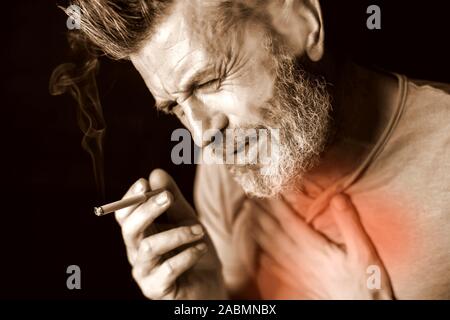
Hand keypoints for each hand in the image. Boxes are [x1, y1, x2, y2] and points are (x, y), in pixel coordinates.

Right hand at [115, 169, 226, 299]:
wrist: (210, 283)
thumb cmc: (194, 249)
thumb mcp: (187, 219)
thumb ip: (173, 199)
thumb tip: (155, 173)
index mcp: (141, 234)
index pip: (124, 215)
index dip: (130, 198)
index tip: (143, 182)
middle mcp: (137, 252)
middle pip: (129, 229)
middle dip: (147, 210)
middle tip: (168, 197)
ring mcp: (145, 273)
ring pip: (149, 247)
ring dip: (177, 234)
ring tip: (199, 230)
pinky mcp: (157, 290)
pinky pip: (168, 269)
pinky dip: (187, 255)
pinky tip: (201, 249)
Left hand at [249, 193, 393, 298]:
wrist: (362, 312)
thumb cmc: (366, 284)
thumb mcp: (365, 252)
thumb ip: (350, 223)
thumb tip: (338, 197)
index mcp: (316, 249)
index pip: (289, 222)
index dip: (276, 205)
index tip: (266, 191)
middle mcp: (302, 260)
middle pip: (275, 234)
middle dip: (262, 215)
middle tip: (251, 200)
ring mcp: (299, 273)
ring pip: (272, 249)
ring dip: (260, 232)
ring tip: (250, 219)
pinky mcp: (300, 284)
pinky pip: (276, 268)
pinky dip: (266, 257)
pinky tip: (260, 254)